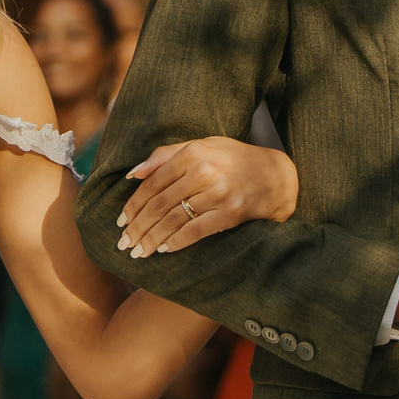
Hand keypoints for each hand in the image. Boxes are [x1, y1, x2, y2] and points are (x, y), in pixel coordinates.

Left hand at [115, 135, 298, 257]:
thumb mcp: (203, 146)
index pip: (153, 183)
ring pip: (174, 220)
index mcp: (193, 153)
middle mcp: (204, 172)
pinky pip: (196, 231)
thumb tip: (133, 173)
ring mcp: (218, 193)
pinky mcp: (231, 213)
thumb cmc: (235, 159)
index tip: (121, 221)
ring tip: (138, 251)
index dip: (133, 205)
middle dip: (138, 226)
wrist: (277, 176)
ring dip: (152, 239)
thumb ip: (167, 155)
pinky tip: (163, 250)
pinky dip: (176, 242)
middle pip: (160, 204)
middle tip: (124, 243)